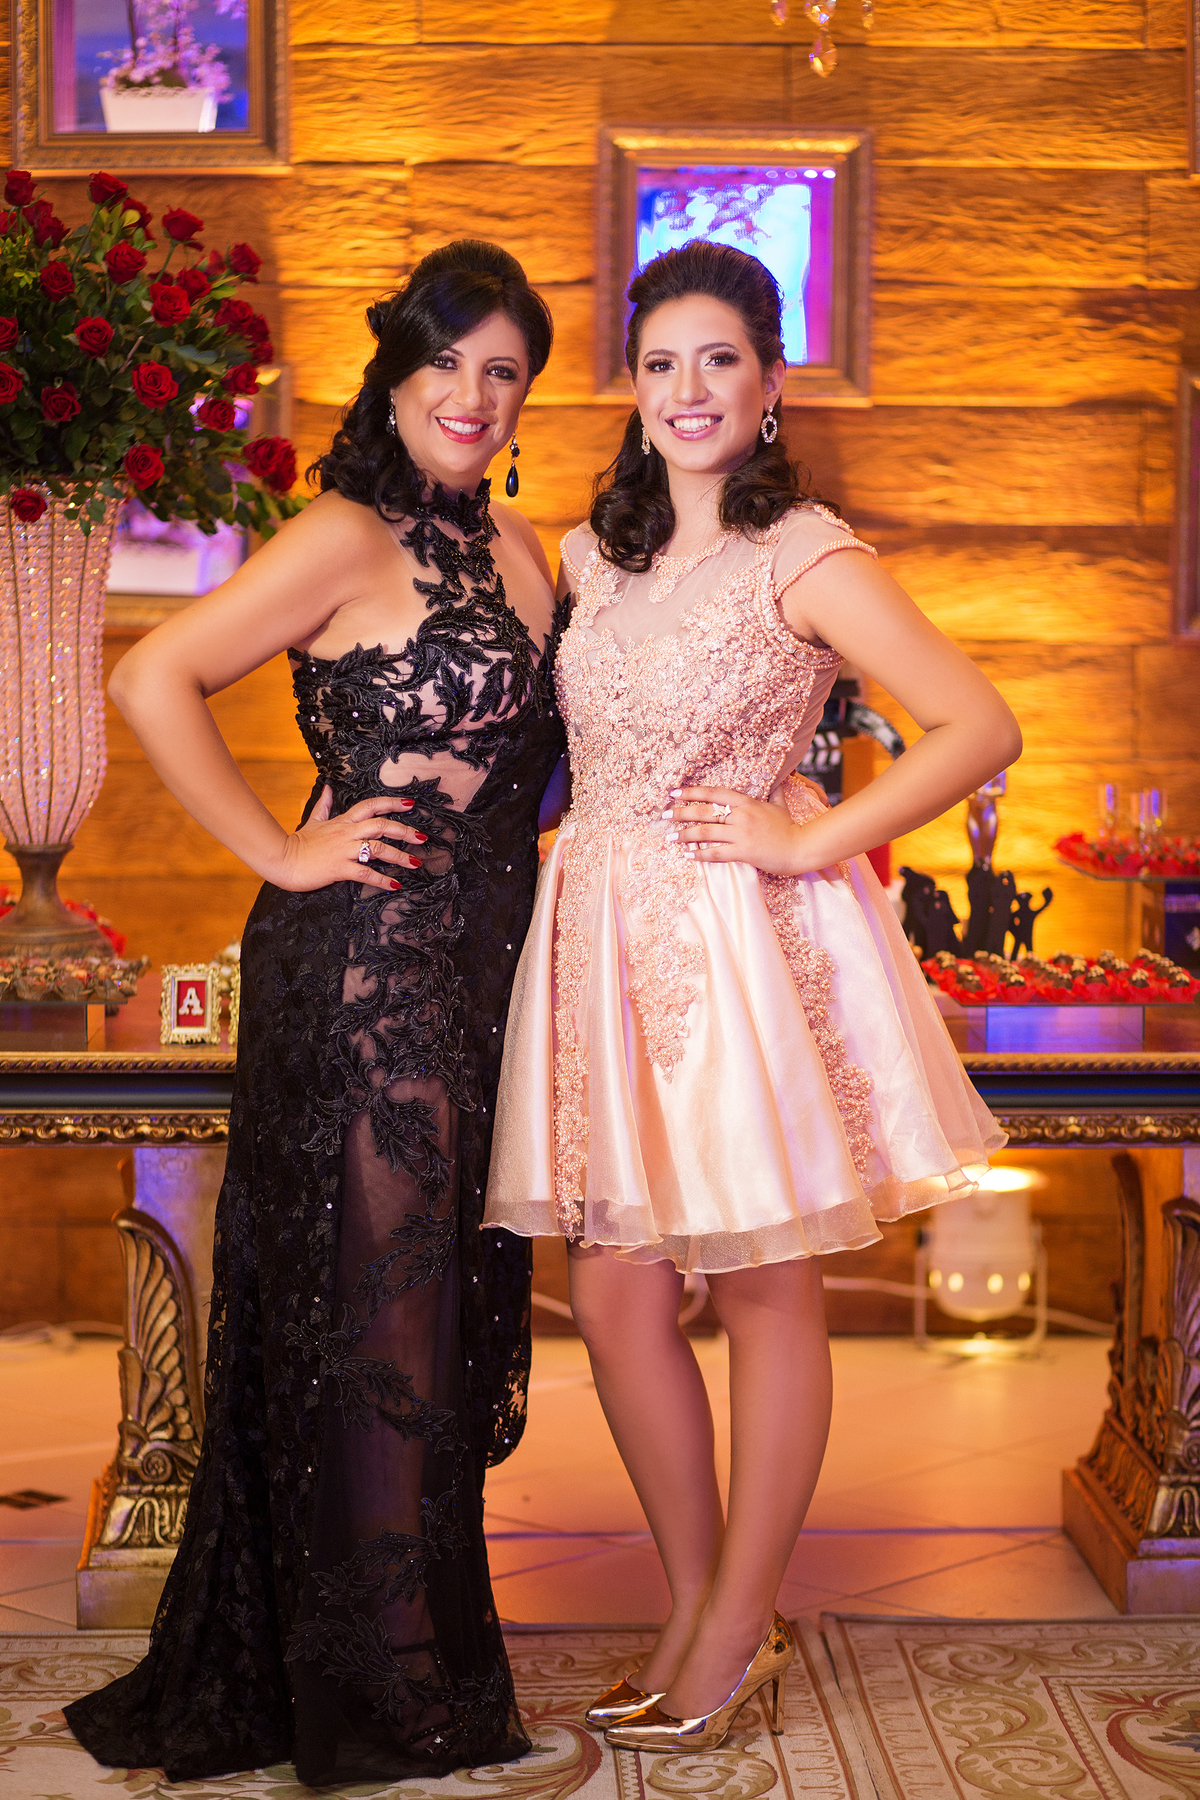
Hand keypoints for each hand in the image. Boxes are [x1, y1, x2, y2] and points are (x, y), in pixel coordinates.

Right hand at [273, 786, 426, 892]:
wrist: (282, 860)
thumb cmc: (298, 843)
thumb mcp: (313, 820)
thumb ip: (324, 804)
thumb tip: (329, 788)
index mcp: (343, 821)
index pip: (371, 805)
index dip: (392, 803)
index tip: (411, 804)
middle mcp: (347, 833)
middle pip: (382, 825)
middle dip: (404, 831)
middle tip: (422, 838)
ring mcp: (343, 850)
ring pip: (377, 848)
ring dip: (399, 856)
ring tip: (415, 863)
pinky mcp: (339, 868)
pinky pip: (365, 873)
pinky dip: (382, 880)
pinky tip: (395, 885)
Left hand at [663, 784, 818, 875]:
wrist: (802, 847)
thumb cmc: (790, 827)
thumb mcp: (780, 805)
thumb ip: (776, 791)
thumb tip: (782, 775)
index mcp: (747, 802)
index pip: (714, 793)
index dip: (692, 792)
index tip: (674, 793)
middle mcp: (741, 815)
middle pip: (704, 811)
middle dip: (681, 813)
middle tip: (663, 815)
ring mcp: (741, 834)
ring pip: (706, 832)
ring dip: (685, 834)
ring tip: (670, 837)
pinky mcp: (744, 852)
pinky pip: (715, 853)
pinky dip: (699, 854)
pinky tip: (687, 855)